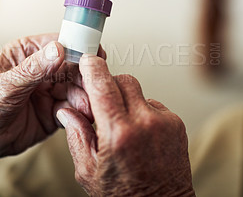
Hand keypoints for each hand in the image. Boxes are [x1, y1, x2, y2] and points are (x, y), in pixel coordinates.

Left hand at [0, 34, 103, 184]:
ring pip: (76, 89)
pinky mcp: (54, 111)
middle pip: (74, 67)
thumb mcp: (6, 84)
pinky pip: (73, 108)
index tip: (94, 54)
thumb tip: (58, 50)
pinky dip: (78, 112)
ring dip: (84, 96)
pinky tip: (77, 116)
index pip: (60, 43)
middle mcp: (42, 70)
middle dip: (85, 77)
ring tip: (86, 106)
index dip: (79, 47)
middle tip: (94, 85)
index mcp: (28, 53)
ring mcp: (49, 91)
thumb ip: (34, 69)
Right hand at [57, 55, 194, 195]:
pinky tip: (138, 132)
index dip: (93, 68)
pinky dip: (142, 111)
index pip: (103, 85)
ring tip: (122, 125)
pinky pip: (153, 104)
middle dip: (109, 85)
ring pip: (139, 91)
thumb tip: (67, 111)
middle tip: (102, 103)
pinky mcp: (176, 124)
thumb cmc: (123, 196)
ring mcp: (164, 122)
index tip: (88, 61)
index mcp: (118, 134)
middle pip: (123, 80)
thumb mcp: (88, 171)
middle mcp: (144, 123)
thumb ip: (76, 135)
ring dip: (126, 100)